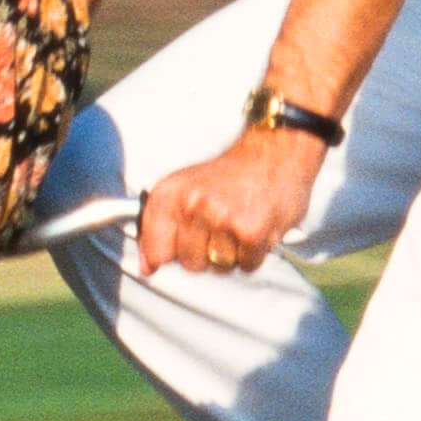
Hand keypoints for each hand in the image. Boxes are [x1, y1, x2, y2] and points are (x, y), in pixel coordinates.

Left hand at [136, 125, 323, 274]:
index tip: (179, 248)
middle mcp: (192, 205)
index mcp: (171, 194)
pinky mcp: (250, 232)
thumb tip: (147, 266)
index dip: (168, 255)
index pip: (155, 249)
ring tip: (239, 224)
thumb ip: (159, 226)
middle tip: (220, 227)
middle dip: (206, 253)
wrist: (273, 153)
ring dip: (232, 253)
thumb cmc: (229, 174)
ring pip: (219, 267)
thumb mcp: (184, 187)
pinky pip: (246, 265)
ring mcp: (222, 219)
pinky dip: (253, 254)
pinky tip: (255, 228)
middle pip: (189, 263)